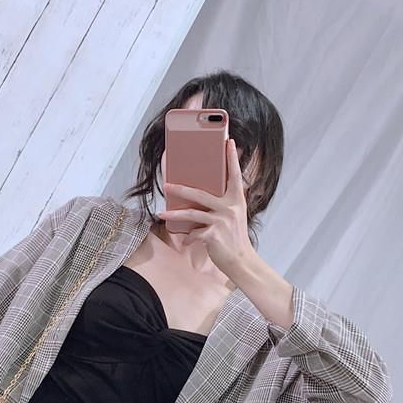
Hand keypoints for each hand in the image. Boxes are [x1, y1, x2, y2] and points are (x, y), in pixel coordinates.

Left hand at [158, 138, 255, 276]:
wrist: (241, 260)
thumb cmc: (234, 238)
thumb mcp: (233, 216)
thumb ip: (222, 205)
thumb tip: (200, 198)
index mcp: (236, 200)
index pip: (235, 175)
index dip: (232, 159)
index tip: (229, 142)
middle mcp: (229, 208)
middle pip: (200, 194)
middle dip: (180, 189)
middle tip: (166, 184)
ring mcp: (221, 221)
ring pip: (192, 214)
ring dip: (174, 213)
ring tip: (161, 213)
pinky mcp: (213, 235)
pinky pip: (194, 233)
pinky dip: (188, 237)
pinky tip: (185, 239)